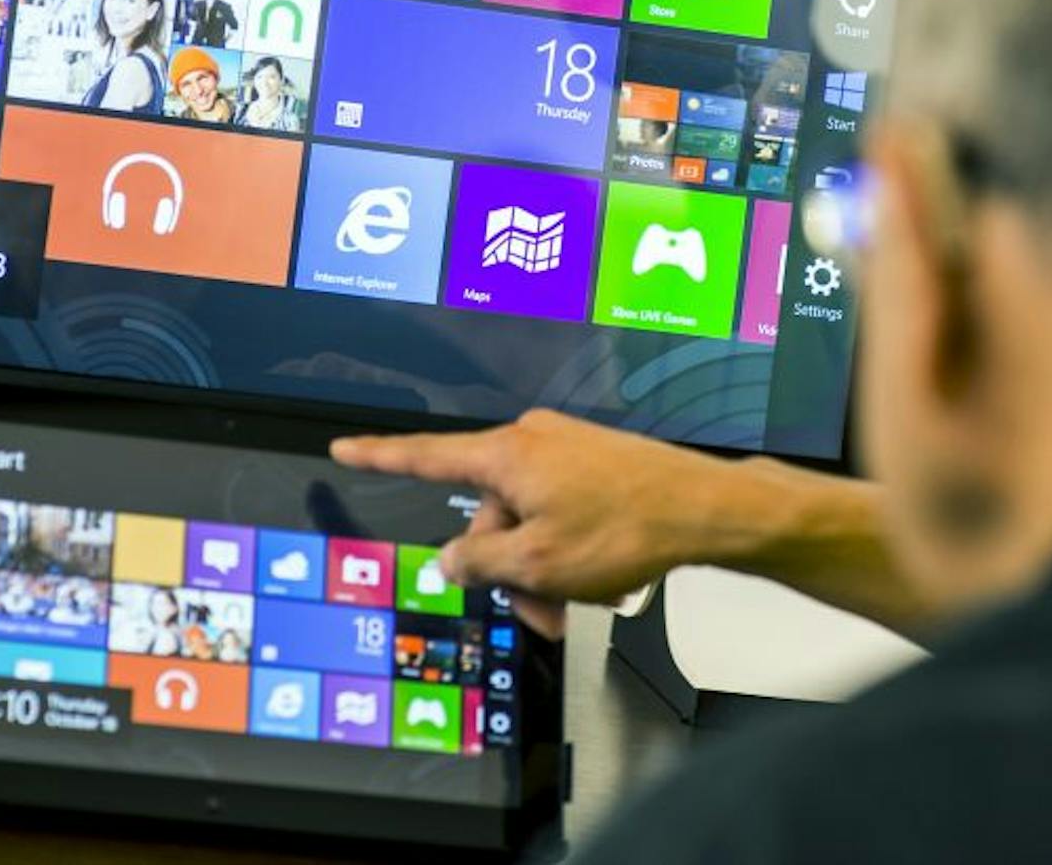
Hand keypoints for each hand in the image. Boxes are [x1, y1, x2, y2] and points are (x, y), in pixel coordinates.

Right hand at [331, 410, 748, 638]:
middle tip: (539, 611)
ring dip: (543, 568)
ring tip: (579, 600)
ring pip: (528, 520)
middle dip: (506, 568)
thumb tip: (453, 559)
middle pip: (488, 514)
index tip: (346, 447)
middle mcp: (532, 440)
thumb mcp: (535, 564)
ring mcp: (567, 450)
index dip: (379, 456)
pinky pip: (561, 512)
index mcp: (506, 454)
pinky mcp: (596, 464)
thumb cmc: (625, 527)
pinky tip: (598, 579)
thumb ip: (479, 562)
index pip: (425, 456)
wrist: (705, 510)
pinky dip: (569, 550)